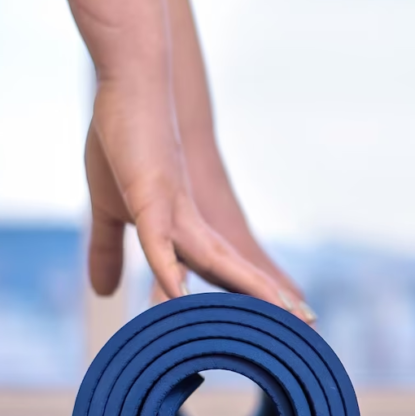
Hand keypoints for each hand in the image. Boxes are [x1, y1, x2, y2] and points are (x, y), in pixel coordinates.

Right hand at [84, 86, 307, 317]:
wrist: (129, 87)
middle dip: (268, 300)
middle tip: (310, 324)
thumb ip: (109, 252)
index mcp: (183, 231)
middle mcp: (188, 224)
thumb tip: (104, 292)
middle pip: (234, 272)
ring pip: (214, 259)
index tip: (279, 327)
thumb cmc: (121, 145)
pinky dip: (167, 268)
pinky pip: (159, 240)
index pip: (220, 275)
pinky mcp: (149, 193)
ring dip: (244, 291)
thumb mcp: (110, 210)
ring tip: (277, 318)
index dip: (244, 303)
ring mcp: (173, 209)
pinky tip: (178, 295)